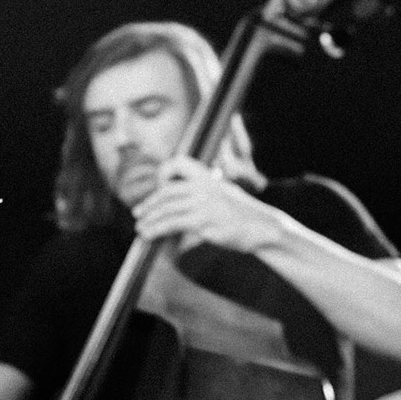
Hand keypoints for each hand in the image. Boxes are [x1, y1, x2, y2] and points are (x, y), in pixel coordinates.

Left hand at [132, 157, 279, 252]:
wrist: (262, 228)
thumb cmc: (244, 215)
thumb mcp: (225, 194)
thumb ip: (206, 193)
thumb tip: (184, 202)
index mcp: (209, 177)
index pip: (180, 162)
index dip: (165, 172)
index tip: (159, 186)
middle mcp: (204, 187)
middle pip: (167, 192)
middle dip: (149, 203)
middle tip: (138, 213)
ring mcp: (203, 204)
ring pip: (166, 209)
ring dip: (150, 220)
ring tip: (140, 230)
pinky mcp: (203, 222)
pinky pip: (172, 224)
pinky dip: (156, 230)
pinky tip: (148, 236)